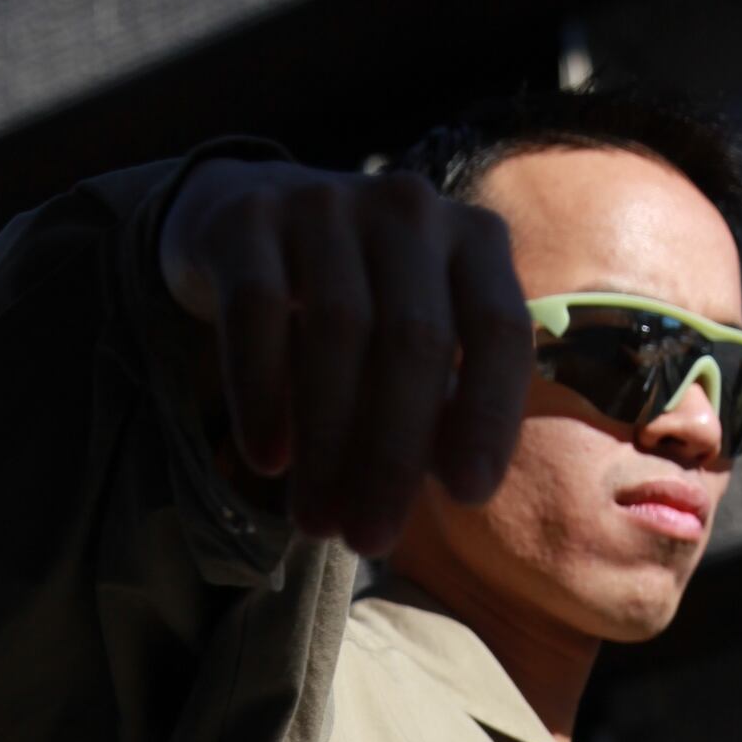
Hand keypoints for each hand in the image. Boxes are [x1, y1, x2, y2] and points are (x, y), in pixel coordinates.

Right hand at [158, 157, 534, 555]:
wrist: (243, 222)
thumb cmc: (355, 309)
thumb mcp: (413, 346)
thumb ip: (443, 407)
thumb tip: (458, 485)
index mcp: (473, 240)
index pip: (498, 330)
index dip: (488, 415)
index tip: (469, 496)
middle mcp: (409, 210)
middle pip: (413, 340)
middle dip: (393, 453)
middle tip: (369, 539)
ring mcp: (327, 202)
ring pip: (337, 328)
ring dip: (328, 442)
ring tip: (316, 521)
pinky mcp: (249, 217)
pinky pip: (257, 309)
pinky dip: (262, 393)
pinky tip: (267, 459)